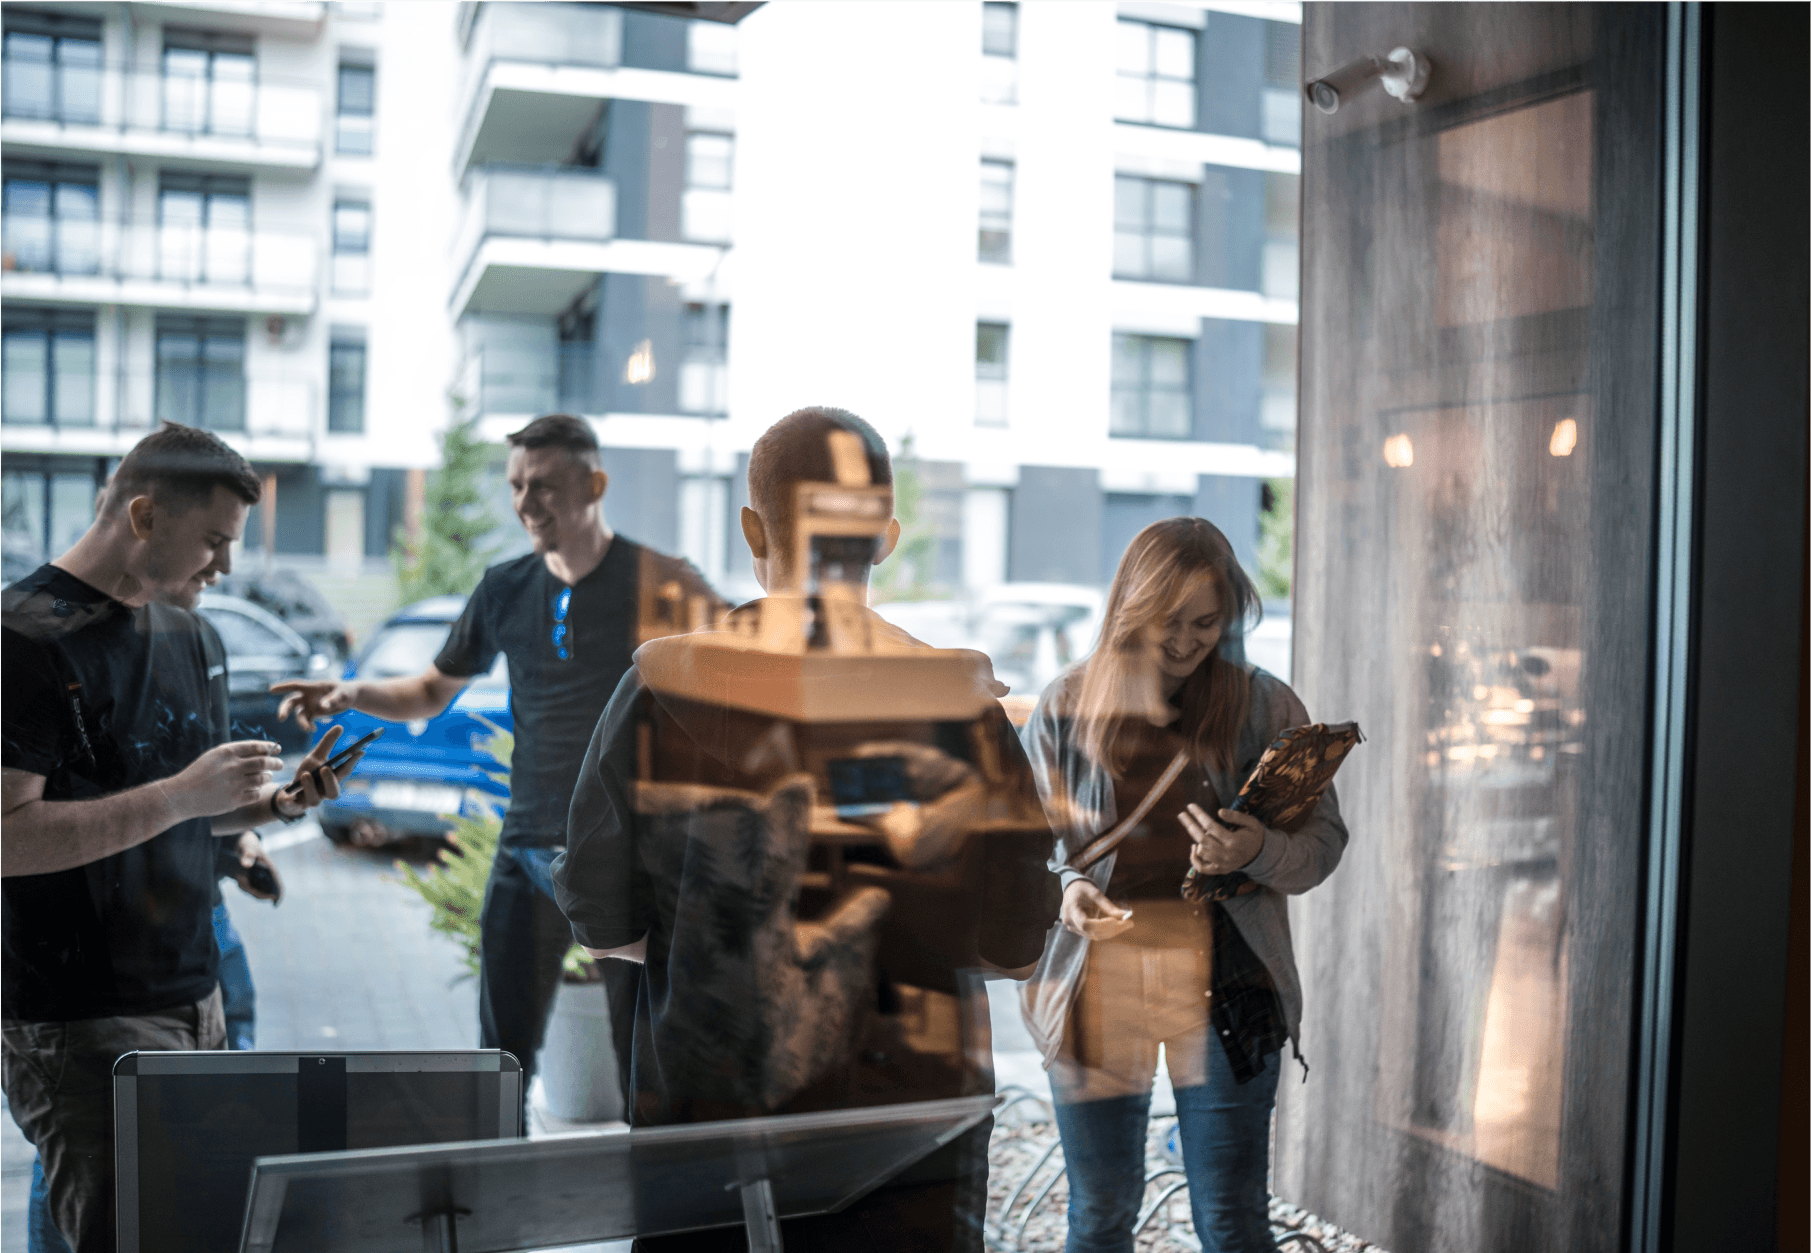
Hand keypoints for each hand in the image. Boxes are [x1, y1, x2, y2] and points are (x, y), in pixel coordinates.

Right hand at [169, 741, 283, 817]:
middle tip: (279, 764)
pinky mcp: (235, 800)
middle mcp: (233, 767)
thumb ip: (236, 753)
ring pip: (262, 778)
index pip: (256, 746)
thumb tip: (263, 750)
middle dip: (276, 763)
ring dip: (267, 777)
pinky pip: (256, 794)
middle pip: (264, 762)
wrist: (182, 795)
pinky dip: (257, 791)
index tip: (277, 749)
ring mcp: (235, 784)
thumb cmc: (199, 773)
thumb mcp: (214, 756)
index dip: (269, 747)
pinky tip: (253, 789)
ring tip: (266, 776)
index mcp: (226, 752)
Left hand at [230, 831, 281, 901]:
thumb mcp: (248, 848)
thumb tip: (245, 865)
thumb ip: (247, 855)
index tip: (275, 904)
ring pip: (256, 891)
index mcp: (271, 869)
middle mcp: (268, 876)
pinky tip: (239, 879)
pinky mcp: (255, 880)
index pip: (278, 885)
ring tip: (239, 877)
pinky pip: (250, 888)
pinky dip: (244, 887)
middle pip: (266, 891)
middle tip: (241, 883)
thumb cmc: (249, 847)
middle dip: (255, 892)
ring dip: (247, 889)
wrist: (245, 846)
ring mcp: (262, 879)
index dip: (278, 895)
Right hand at [270, 678, 358, 732]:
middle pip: (291, 701)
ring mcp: (309, 705)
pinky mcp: (314, 713)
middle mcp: (307, 696)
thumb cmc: (346, 691)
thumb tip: (323, 707)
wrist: (350, 697)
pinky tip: (313, 729)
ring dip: (301, 722)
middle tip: (281, 718)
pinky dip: (308, 725)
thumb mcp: (342, 694)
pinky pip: (307, 720)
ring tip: (309, 728)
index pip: (295, 685)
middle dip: (285, 709)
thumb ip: (333, 700)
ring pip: (298, 714)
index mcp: (312, 687)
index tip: (271, 689)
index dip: (283, 687)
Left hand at [277, 724, 362, 811]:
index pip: (345, 772)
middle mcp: (323, 793)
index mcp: (332, 780)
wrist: (289, 795)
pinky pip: (293, 806)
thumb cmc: (307, 775)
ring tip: (305, 775)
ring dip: (310, 787)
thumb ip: (327, 743)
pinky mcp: (294, 806)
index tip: (359, 751)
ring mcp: (310, 801)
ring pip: (315, 800)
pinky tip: (287, 794)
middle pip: (333, 793)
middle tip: (326, 768)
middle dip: (331, 781)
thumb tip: (340, 726)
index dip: (352, 762)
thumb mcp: (314, 757)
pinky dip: (290, 800)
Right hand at [1060, 878, 1133, 939]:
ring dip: (1112, 931)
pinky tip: (1119, 925)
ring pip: (1095, 935)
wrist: (1070, 890)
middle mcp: (1070, 922)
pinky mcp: (1080, 930)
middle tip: (1130, 923)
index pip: (1085, 923)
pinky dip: (1108, 930)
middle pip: (1093, 932)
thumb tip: (1126, 915)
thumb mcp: (1094, 893)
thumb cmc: (1082, 889)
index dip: (1101, 924)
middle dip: (1113, 929)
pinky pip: (1095, 934)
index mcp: (1071, 909)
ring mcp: (1074, 928)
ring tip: (1128, 924)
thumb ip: (1108, 905)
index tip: (1115, 920)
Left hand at [1181, 804, 1264, 875]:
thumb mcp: (1252, 823)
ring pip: (1201, 852)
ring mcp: (1222, 864)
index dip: (1199, 815)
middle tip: (1181, 814)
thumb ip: (1237, 816)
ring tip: (1196, 829)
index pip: (1211, 826)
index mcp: (1234, 841)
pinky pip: (1201, 868)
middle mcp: (1227, 854)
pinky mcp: (1219, 870)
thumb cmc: (1254, 836)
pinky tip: (1194, 847)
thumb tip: (1219, 811)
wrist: (1261, 856)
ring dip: (1196, 840)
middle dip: (1190, 825)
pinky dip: (1194, 859)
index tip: (1190, 806)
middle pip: (1202, 839)